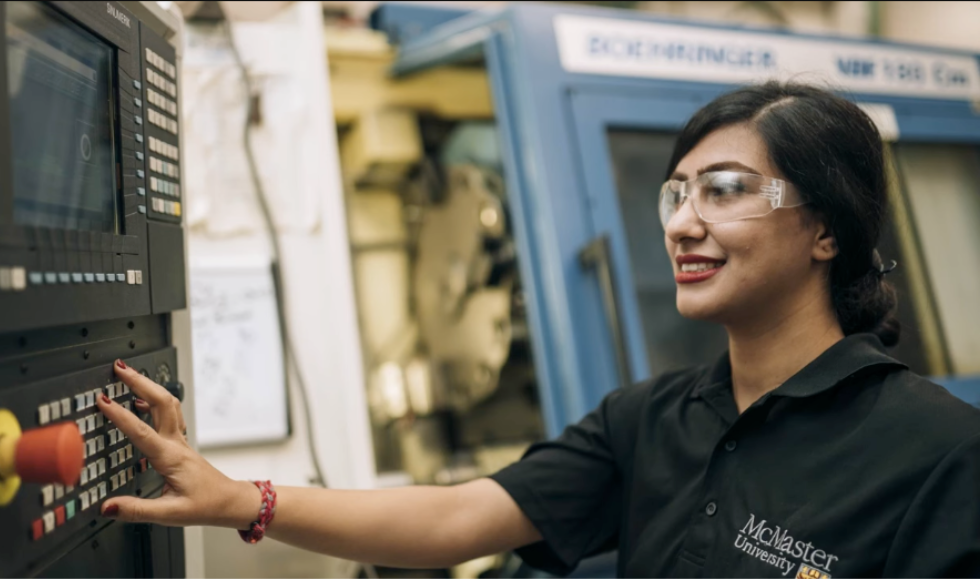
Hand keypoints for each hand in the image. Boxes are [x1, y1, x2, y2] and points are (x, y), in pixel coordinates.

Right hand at [96, 360, 259, 527]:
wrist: (228, 501)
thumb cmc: (204, 505)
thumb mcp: (170, 514)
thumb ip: (137, 510)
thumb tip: (108, 507)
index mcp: (170, 458)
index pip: (142, 431)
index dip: (120, 415)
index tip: (103, 400)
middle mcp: (176, 443)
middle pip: (161, 403)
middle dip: (140, 382)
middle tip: (119, 368)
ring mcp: (180, 440)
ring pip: (168, 404)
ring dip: (149, 386)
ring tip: (129, 375)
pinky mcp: (181, 442)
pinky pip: (170, 413)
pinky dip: (156, 400)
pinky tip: (142, 402)